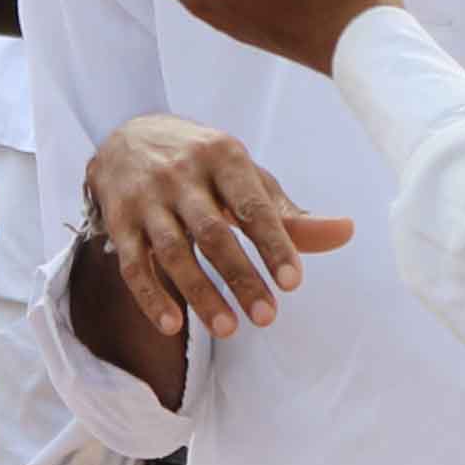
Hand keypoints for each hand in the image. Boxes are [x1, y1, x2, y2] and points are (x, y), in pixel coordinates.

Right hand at [74, 111, 354, 340]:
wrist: (125, 135)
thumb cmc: (202, 165)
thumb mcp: (246, 177)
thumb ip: (290, 214)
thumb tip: (346, 232)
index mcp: (223, 156)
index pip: (252, 205)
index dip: (273, 244)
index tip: (292, 283)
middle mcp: (181, 174)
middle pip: (212, 232)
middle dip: (240, 277)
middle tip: (267, 317)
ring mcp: (145, 197)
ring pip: (172, 252)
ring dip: (199, 293)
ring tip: (228, 328)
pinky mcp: (117, 220)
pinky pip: (132, 264)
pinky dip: (151, 297)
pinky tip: (173, 326)